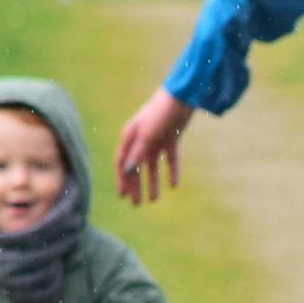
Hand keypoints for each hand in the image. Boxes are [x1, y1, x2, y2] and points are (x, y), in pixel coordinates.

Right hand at [113, 89, 194, 205]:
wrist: (181, 98)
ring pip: (152, 167)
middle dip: (135, 186)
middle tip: (136, 204)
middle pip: (135, 168)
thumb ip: (138, 153)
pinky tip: (173, 185)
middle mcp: (140, 140)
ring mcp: (156, 141)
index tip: (122, 196)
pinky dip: (171, 171)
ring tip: (153, 199)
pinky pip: (170, 160)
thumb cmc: (159, 114)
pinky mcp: (171, 140)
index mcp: (129, 137)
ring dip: (152, 182)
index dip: (121, 180)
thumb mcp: (147, 135)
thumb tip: (128, 172)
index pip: (122, 163)